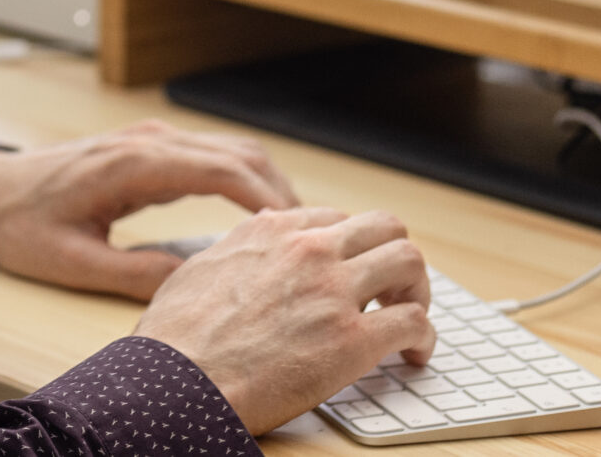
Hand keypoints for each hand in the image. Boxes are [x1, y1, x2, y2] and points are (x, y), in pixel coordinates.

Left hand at [0, 120, 299, 298]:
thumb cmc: (23, 227)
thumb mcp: (74, 264)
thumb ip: (135, 274)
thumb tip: (195, 287)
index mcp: (132, 166)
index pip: (220, 169)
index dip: (266, 198)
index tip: (296, 231)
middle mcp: (146, 142)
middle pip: (236, 152)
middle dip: (279, 190)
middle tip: (310, 236)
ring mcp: (147, 139)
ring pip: (227, 147)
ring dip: (264, 180)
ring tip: (291, 228)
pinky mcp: (146, 147)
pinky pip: (207, 153)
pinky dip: (240, 176)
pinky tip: (252, 212)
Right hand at [133, 205, 433, 434]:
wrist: (178, 381)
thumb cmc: (176, 337)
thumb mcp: (199, 269)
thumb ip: (236, 249)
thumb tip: (252, 239)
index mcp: (271, 232)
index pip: (336, 219)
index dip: (351, 248)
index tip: (354, 273)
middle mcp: (308, 250)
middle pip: (385, 227)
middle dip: (394, 258)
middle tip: (392, 291)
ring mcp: (333, 292)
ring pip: (409, 262)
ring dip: (416, 290)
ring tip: (409, 318)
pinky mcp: (352, 340)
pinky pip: (413, 324)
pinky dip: (424, 339)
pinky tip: (414, 356)